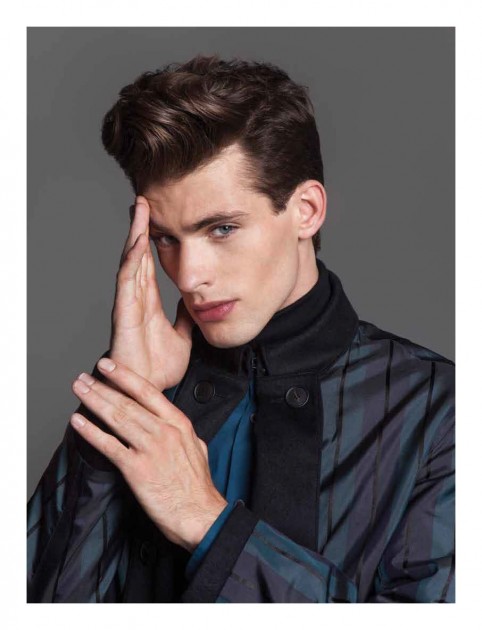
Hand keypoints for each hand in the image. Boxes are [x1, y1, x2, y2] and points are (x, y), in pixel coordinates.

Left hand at [70, 357, 227, 551]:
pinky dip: (91, 433)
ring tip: (80, 390)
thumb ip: (181, 433)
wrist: (200, 514)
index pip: (148, 392)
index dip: (125, 376)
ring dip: (94, 402)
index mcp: (179, 423)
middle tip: (84, 377)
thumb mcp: (197, 448)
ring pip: (117, 418)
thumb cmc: (198, 486)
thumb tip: (169, 424)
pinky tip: (79, 423)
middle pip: (127, 402)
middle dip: (102, 386)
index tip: (108, 365)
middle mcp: (164, 431)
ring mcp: (150, 449)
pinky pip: (109, 446)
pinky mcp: (137, 470)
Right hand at [109, 196, 193, 390]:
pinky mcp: (125, 314)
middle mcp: (136, 298)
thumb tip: (195, 302)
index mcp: (148, 301)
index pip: (149, 263)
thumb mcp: (182, 336)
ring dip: (135, 235)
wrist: (147, 391)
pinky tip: (138, 241)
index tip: (158, 216)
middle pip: (138, 255)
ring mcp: (128, 304)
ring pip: (131, 261)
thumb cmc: (158, 368)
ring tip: (140, 208)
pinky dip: (132, 260)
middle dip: (140, 227)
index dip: (152, 240)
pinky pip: (127, 282)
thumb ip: (185, 317)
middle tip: (144, 199)